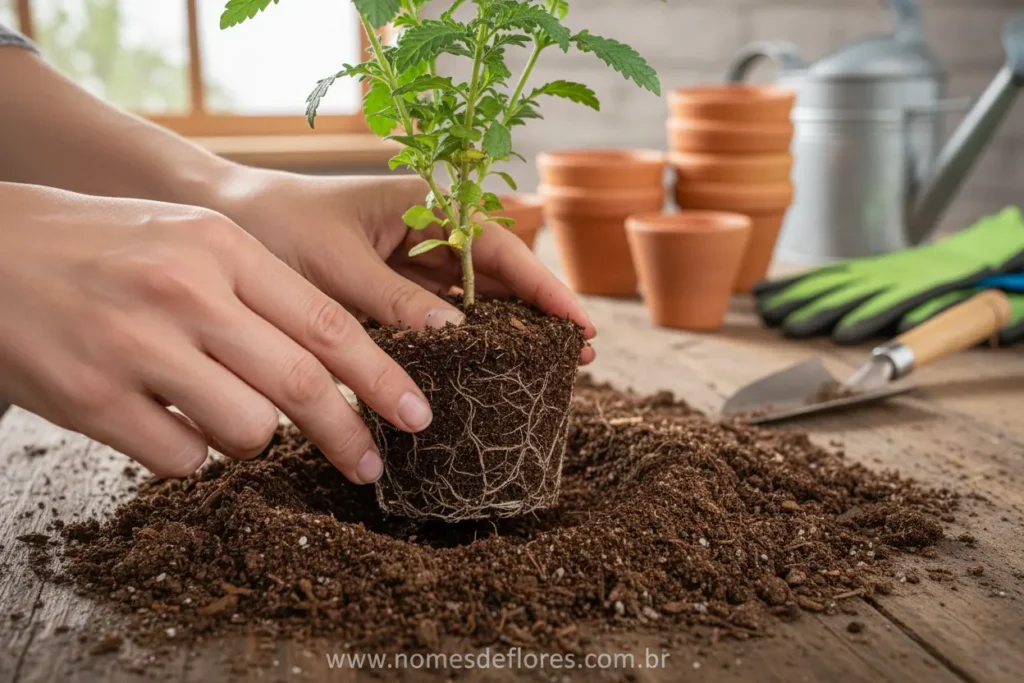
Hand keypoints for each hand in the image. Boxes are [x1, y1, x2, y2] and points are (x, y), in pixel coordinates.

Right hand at [0, 183, 433, 481]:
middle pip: (302, 384)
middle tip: (372, 467)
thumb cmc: (102, 246)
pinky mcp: (90, 397)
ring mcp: (136, 345)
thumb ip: (258, 294)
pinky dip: (187, 454)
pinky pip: (179, 457)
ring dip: (253, 441)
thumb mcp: (189, 241)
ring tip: (222, 418)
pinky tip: (161, 422)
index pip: (327, 323)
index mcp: (222, 248)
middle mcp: (186, 292)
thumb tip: (331, 367)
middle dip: (350, 436)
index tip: (416, 415)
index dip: (382, 377)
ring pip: (248, 430)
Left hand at [211, 169, 596, 362]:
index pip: (497, 246)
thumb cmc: (273, 226)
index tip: (579, 323)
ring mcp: (407, 265)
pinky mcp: (387, 296)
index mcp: (420, 205)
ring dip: (508, 334)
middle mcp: (423, 234)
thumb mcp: (334, 266)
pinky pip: (434, 323)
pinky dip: (461, 347)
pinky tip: (484, 371)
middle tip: (579, 357)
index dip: (542, 286)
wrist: (220, 225)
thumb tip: (455, 339)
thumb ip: (392, 301)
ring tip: (548, 370)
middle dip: (538, 314)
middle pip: (496, 277)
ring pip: (472, 303)